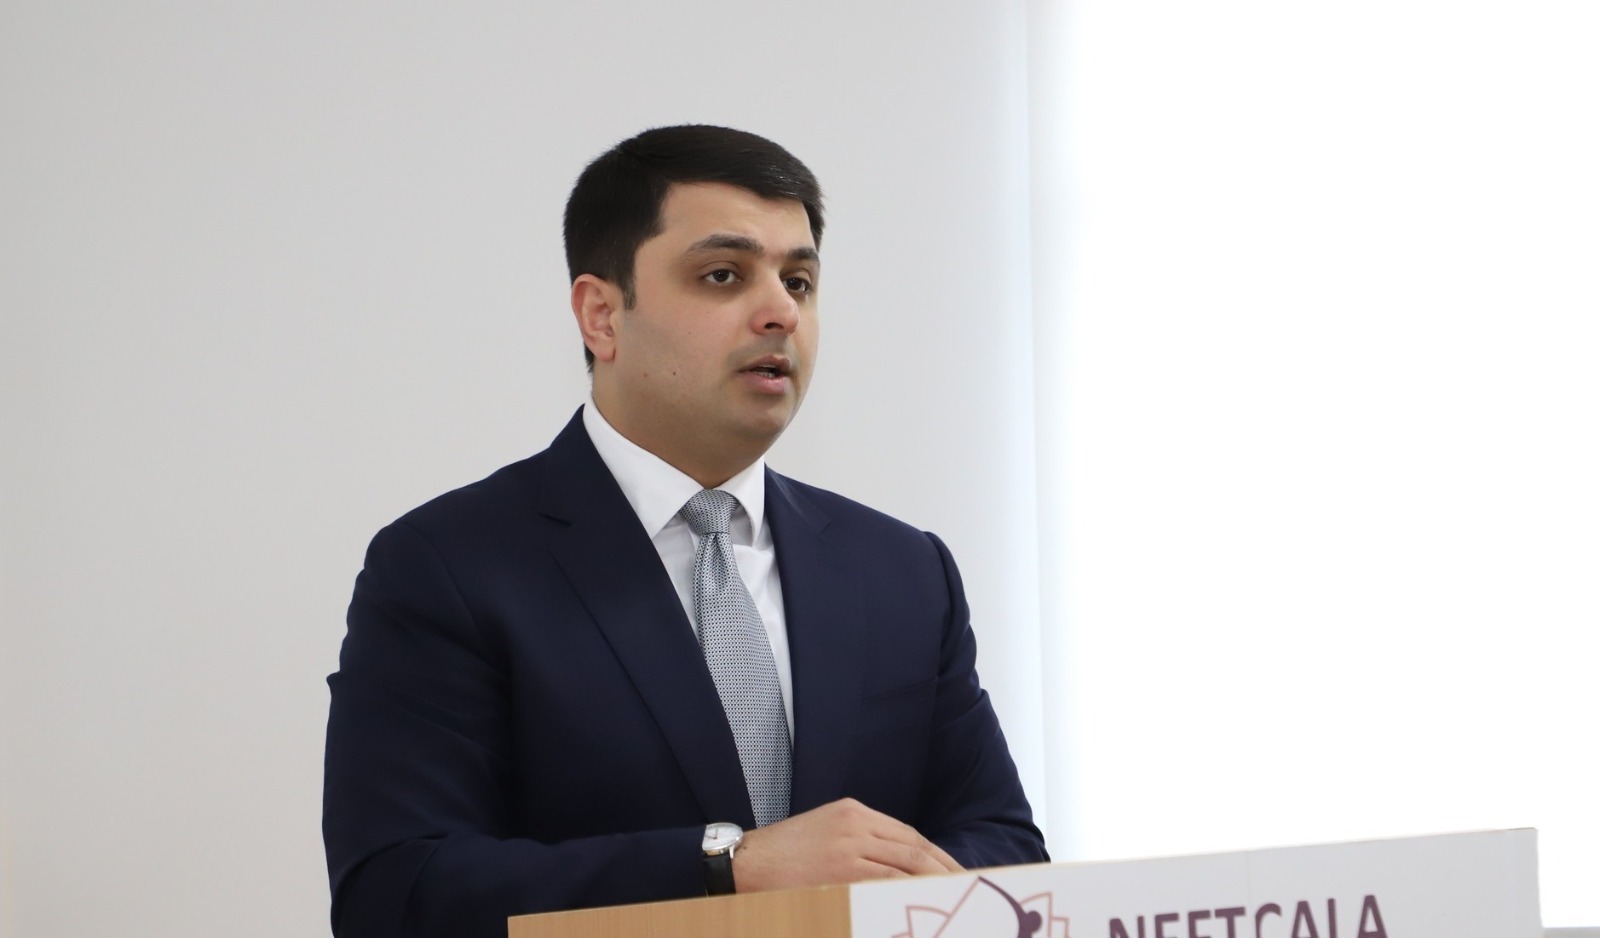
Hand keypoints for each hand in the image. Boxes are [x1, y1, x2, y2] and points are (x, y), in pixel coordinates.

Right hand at [732, 798, 962, 891]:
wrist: (745, 864)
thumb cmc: (782, 856)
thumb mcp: (824, 833)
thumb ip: (859, 843)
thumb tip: (897, 868)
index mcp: (853, 811)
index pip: (908, 835)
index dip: (935, 856)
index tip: (953, 872)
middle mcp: (857, 823)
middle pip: (914, 847)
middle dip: (943, 870)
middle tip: (965, 888)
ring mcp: (851, 845)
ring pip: (907, 864)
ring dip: (934, 882)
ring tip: (952, 899)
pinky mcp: (843, 868)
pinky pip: (887, 881)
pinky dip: (908, 892)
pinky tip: (922, 903)